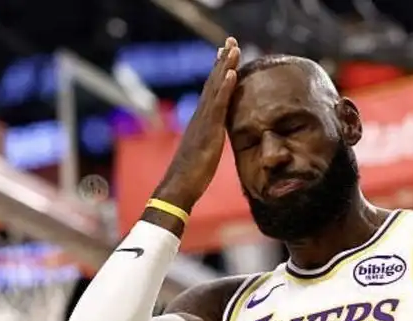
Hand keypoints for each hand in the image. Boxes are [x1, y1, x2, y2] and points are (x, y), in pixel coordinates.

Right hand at [154, 37, 239, 210]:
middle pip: (213, 82)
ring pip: (215, 88)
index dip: (220, 72)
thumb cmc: (192, 175)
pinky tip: (232, 73)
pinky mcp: (208, 130)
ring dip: (225, 67)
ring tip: (233, 48)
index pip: (212, 91)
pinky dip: (225, 88)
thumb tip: (215, 139)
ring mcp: (203, 121)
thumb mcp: (206, 153)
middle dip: (222, 61)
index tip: (226, 55)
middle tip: (230, 41)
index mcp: (202, 121)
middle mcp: (201, 116)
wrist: (179, 186)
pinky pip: (218, 105)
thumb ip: (210, 140)